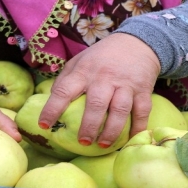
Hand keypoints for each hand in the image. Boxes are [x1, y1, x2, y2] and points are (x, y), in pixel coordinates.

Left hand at [38, 33, 160, 147]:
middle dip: (89, 125)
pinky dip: (138, 127)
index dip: (52, 109)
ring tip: (103, 144)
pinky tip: (131, 139)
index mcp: (84, 71)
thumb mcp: (79, 61)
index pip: (64, 90)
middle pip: (96, 104)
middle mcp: (104, 78)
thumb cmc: (101, 57)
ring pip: (120, 109)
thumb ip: (65, 79)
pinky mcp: (143, 90)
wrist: (136, 43)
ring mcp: (125, 84)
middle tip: (82, 142)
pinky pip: (142, 111)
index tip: (44, 126)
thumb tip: (51, 99)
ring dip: (111, 130)